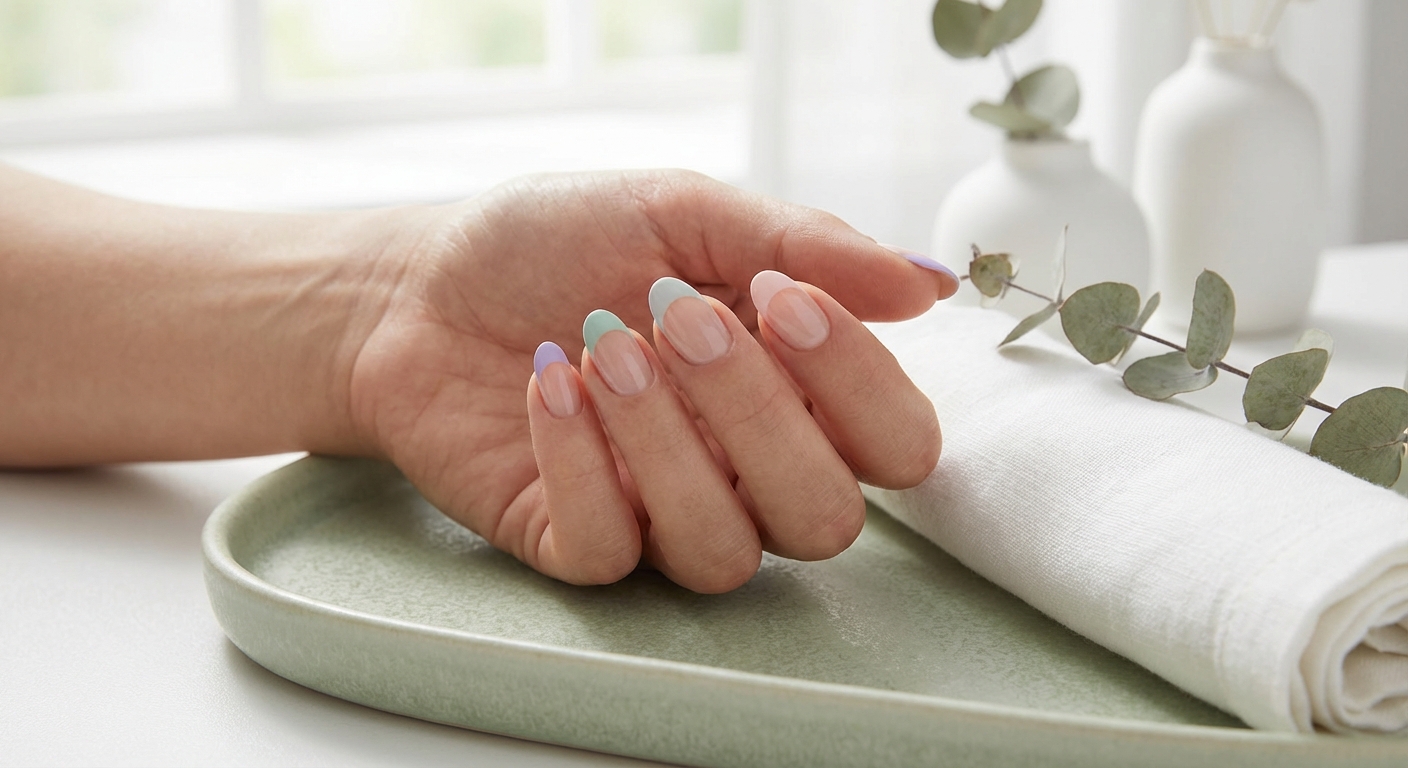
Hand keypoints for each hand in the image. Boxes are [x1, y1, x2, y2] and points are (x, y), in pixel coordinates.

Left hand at [348, 170, 957, 591]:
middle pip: (825, 517)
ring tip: (603, 346)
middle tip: (676, 315)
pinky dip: (581, 460)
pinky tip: (548, 382)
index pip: (898, 444)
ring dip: (666, 441)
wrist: (422, 283)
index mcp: (796, 392)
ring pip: (724, 550)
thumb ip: (805, 246)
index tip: (782, 297)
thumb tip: (930, 286)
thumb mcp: (683, 212)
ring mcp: (664, 517)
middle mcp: (747, 471)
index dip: (858, 384)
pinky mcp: (579, 544)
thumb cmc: (562, 244)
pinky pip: (613, 551)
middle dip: (756, 412)